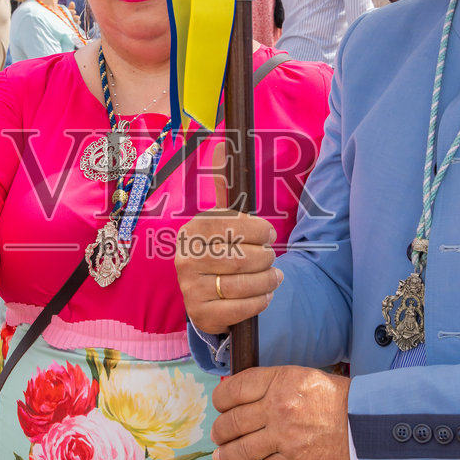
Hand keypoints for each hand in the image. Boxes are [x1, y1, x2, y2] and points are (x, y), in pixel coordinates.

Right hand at [175, 144, 282, 334]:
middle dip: (266, 259)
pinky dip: (260, 301)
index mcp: (191, 231)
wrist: (206, 297)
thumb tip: (222, 144)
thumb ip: (225, 187)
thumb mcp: (221, 221)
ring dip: (268, 280)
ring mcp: (190, 289)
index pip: (233, 227)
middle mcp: (184, 259)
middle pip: (241, 257)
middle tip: (271, 259)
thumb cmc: (220, 251)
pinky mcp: (201, 314)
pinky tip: (265, 294)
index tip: (270, 235)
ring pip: (243, 284)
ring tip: (274, 276)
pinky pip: (241, 308)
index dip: (259, 231)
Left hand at [211, 366, 350, 459]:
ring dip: (226, 455)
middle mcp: (277, 408)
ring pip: (241, 450)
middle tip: (217, 435)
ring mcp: (284, 437)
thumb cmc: (337, 397)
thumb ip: (272, 384)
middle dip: (219, 431)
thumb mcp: (301, 376)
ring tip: (221, 457)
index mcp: (278, 382)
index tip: (220, 406)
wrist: (367, 423)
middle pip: (232, 422)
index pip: (233, 390)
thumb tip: (241, 396)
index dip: (220, 400)